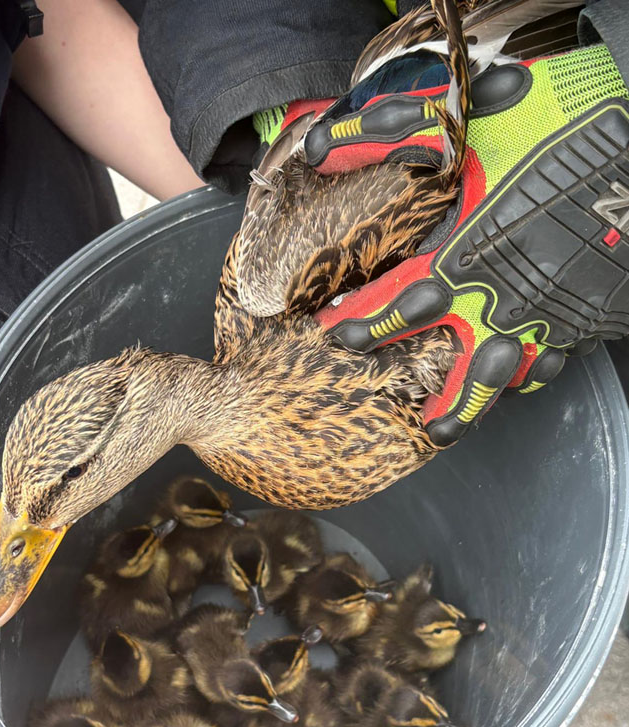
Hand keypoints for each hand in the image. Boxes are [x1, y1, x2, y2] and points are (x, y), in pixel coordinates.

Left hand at [307, 43, 628, 444]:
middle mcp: (507, 298)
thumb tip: (318, 148)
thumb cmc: (561, 120)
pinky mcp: (588, 312)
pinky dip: (534, 370)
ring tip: (452, 428)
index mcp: (469, 258)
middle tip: (411, 423)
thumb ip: (389, 135)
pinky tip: (520, 376)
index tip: (338, 336)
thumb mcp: (471, 118)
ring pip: (509, 375)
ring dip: (478, 403)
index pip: (401, 304)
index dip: (366, 323)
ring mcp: (552, 312)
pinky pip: (555, 356)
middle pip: (460, 366)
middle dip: (431, 396)